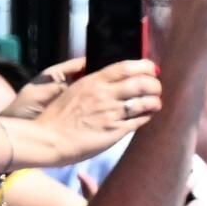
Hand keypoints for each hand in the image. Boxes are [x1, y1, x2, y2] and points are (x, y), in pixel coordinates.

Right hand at [11, 58, 163, 166]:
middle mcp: (104, 95)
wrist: (50, 139)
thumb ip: (92, 81)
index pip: (125, 67)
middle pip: (141, 83)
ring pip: (144, 102)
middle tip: (156, 87)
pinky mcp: (115, 131)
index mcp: (93, 81)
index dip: (144, 66)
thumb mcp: (73, 89)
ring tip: (155, 102)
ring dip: (155, 101)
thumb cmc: (59, 115)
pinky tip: (148, 115)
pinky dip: (148, 116)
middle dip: (154, 84)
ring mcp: (111, 113)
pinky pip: (139, 121)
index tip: (151, 68)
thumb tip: (110, 76)